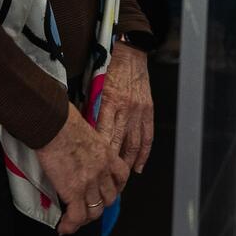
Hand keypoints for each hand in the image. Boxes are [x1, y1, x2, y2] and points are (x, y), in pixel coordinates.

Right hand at [35, 102, 130, 235]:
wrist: (53, 123)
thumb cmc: (63, 120)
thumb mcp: (85, 130)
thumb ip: (87, 144)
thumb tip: (77, 147)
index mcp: (106, 154)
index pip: (122, 176)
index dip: (116, 188)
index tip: (107, 191)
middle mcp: (102, 170)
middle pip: (109, 198)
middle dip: (99, 206)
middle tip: (87, 208)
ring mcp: (89, 182)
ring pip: (95, 211)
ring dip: (85, 219)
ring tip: (74, 220)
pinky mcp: (73, 191)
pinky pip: (77, 217)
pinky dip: (71, 225)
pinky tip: (63, 227)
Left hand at [98, 45, 154, 176]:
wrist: (132, 54)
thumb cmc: (112, 70)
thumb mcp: (97, 87)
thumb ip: (94, 109)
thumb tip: (87, 132)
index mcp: (110, 101)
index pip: (103, 133)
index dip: (99, 153)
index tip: (92, 168)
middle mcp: (126, 109)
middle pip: (118, 143)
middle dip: (111, 164)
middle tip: (103, 180)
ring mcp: (139, 111)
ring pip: (134, 144)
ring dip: (127, 163)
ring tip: (120, 179)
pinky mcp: (148, 111)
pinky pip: (147, 137)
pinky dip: (144, 154)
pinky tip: (138, 166)